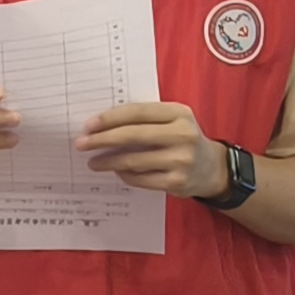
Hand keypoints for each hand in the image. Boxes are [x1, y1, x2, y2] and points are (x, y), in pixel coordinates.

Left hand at [77, 100, 222, 196]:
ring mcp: (181, 160)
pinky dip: (124, 175)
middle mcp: (182, 135)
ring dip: (108, 162)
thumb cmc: (182, 139)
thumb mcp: (173, 121)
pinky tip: (117, 172)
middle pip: (132, 136)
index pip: (137, 112)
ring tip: (93, 162)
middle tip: (82, 143)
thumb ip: (146, 118)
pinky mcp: (176, 182)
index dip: (110, 118)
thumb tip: (102, 125)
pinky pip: (140, 179)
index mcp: (179, 113)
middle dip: (102, 140)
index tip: (88, 125)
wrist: (211, 168)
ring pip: (133, 160)